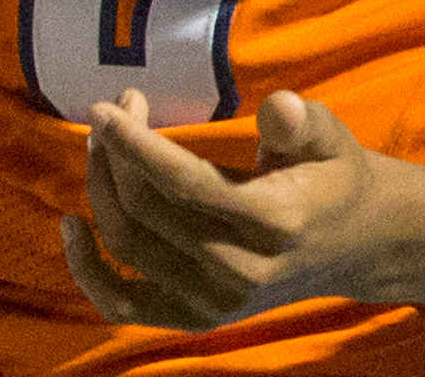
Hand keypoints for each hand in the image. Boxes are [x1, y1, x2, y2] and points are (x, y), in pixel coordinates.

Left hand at [61, 87, 424, 332]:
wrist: (353, 244)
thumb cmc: (333, 174)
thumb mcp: (330, 136)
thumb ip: (302, 123)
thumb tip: (278, 108)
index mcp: (274, 223)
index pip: (185, 186)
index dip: (137, 146)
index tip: (105, 106)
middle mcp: (239, 272)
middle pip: (148, 213)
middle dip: (117, 153)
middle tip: (117, 105)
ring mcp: (214, 303)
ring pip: (130, 248)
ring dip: (102, 190)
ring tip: (102, 142)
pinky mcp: (195, 318)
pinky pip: (123, 305)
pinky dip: (88, 271)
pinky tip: (71, 225)